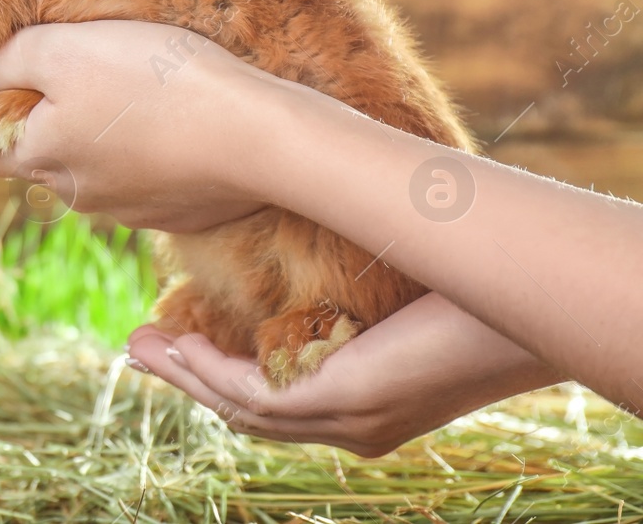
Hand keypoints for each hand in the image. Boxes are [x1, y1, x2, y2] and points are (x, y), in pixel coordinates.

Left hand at [0, 20, 283, 232]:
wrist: (258, 137)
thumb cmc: (156, 83)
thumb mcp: (67, 50)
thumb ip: (11, 58)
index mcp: (41, 157)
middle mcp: (79, 194)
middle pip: (42, 156)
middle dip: (47, 120)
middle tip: (75, 72)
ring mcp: (131, 209)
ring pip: (96, 169)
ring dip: (102, 137)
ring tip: (133, 91)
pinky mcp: (179, 211)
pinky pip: (148, 180)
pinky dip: (150, 154)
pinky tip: (174, 122)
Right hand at [124, 291, 560, 456]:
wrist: (515, 308)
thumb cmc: (466, 290)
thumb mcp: (385, 289)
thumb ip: (341, 288)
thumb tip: (308, 228)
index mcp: (363, 404)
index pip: (276, 398)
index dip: (217, 372)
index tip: (174, 338)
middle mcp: (352, 426)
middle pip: (246, 412)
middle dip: (186, 379)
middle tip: (138, 347)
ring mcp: (346, 422)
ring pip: (240, 409)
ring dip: (183, 376)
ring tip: (142, 345)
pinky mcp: (343, 402)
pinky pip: (255, 398)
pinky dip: (209, 373)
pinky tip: (182, 343)